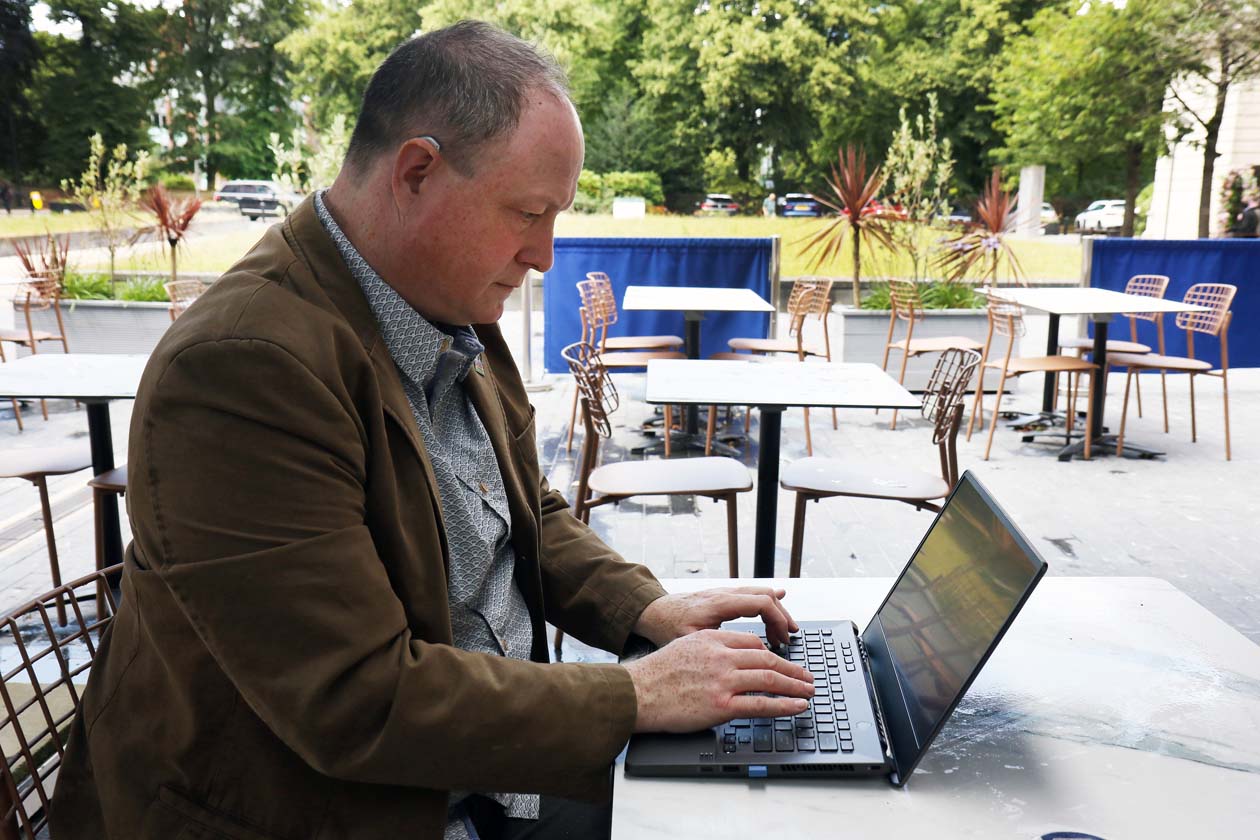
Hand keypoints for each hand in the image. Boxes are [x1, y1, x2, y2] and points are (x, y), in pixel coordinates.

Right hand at [622, 629, 814, 732]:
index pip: (753, 643)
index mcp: (712, 640)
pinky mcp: (721, 705)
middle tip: (807, 677)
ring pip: (770, 679)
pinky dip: (784, 705)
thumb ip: (710, 650)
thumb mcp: (685, 647)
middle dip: (792, 669)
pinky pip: (761, 704)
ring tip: (808, 691)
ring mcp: (722, 680)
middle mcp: (721, 656)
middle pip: (768, 660)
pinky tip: (796, 706)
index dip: (772, 654)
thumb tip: (730, 658)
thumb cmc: (656, 674)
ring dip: (795, 686)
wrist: (637, 693)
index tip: (782, 663)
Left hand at [632, 587, 799, 647]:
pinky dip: (766, 601)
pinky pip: (750, 594)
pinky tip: (778, 601)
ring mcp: (723, 592)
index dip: (777, 620)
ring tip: (787, 629)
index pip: (760, 603)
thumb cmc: (665, 628)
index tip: (783, 639)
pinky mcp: (721, 595)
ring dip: (776, 609)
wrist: (650, 612)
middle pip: (765, 596)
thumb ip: (713, 647)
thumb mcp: (688, 641)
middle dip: (782, 616)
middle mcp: (723, 593)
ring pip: (759, 592)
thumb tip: (735, 662)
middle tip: (790, 637)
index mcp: (718, 604)